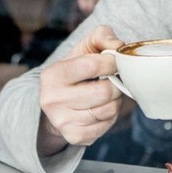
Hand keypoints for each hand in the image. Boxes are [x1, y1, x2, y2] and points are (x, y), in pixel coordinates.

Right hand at [37, 25, 124, 154]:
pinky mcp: (74, 136)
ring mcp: (62, 121)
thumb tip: (118, 46)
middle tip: (113, 80)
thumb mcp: (85, 47)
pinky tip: (101, 108)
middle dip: (116, 84)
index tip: (115, 62)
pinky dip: (110, 116)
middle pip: (104, 92)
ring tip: (107, 94)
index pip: (93, 65)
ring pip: (108, 110)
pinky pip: (106, 125)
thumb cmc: (77, 69)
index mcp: (53, 74)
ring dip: (115, 100)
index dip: (112, 62)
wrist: (58, 101)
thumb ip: (102, 36)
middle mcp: (53, 100)